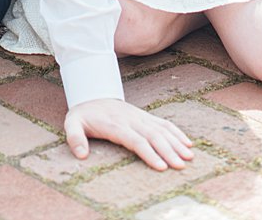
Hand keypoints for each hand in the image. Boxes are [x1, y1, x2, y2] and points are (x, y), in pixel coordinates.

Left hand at [64, 98, 193, 169]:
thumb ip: (74, 137)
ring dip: (176, 142)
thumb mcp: (71, 123)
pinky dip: (176, 132)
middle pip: (152, 135)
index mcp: (114, 124)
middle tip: (180, 166)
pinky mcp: (145, 116)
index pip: (134, 139)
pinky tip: (188, 143)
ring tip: (190, 157)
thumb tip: (81, 155)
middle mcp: (130, 119)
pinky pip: (163, 123)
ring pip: (161, 129)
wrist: (91, 94)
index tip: (161, 167)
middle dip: (167, 151)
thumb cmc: (83, 115)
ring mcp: (139, 116)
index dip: (148, 153)